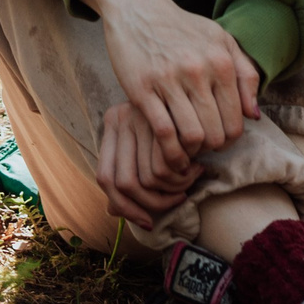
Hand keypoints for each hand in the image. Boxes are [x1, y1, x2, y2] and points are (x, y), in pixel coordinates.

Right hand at [73, 0, 262, 166]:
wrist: (138, 9)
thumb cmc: (181, 28)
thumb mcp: (221, 40)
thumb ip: (245, 75)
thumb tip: (253, 115)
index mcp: (222, 61)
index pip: (236, 121)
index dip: (230, 139)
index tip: (219, 139)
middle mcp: (199, 71)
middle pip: (216, 133)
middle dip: (211, 147)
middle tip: (203, 146)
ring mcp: (169, 80)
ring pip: (192, 136)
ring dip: (192, 151)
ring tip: (187, 148)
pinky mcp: (142, 89)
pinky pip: (164, 133)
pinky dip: (171, 151)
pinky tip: (171, 152)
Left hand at [97, 100, 199, 229]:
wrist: (197, 82)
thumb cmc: (178, 118)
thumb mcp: (148, 142)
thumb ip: (129, 172)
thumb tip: (111, 211)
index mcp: (111, 125)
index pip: (106, 179)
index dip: (124, 208)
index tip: (147, 221)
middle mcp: (119, 118)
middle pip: (124, 184)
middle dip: (154, 204)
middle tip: (178, 199)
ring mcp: (138, 115)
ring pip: (147, 178)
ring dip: (173, 189)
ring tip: (191, 178)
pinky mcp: (162, 117)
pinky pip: (165, 165)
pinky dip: (181, 177)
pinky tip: (197, 167)